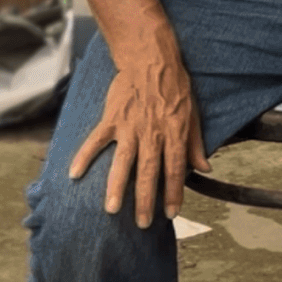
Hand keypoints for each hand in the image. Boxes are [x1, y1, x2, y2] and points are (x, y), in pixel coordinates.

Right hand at [68, 55, 208, 228]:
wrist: (152, 58)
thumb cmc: (175, 85)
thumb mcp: (194, 112)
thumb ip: (197, 143)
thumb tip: (206, 168)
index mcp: (175, 131)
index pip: (176, 168)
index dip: (174, 192)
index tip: (171, 213)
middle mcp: (153, 132)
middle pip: (149, 171)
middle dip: (147, 199)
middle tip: (143, 223)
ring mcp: (130, 125)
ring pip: (123, 161)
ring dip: (117, 186)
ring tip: (112, 209)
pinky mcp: (112, 117)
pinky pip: (96, 140)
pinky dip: (84, 156)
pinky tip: (75, 174)